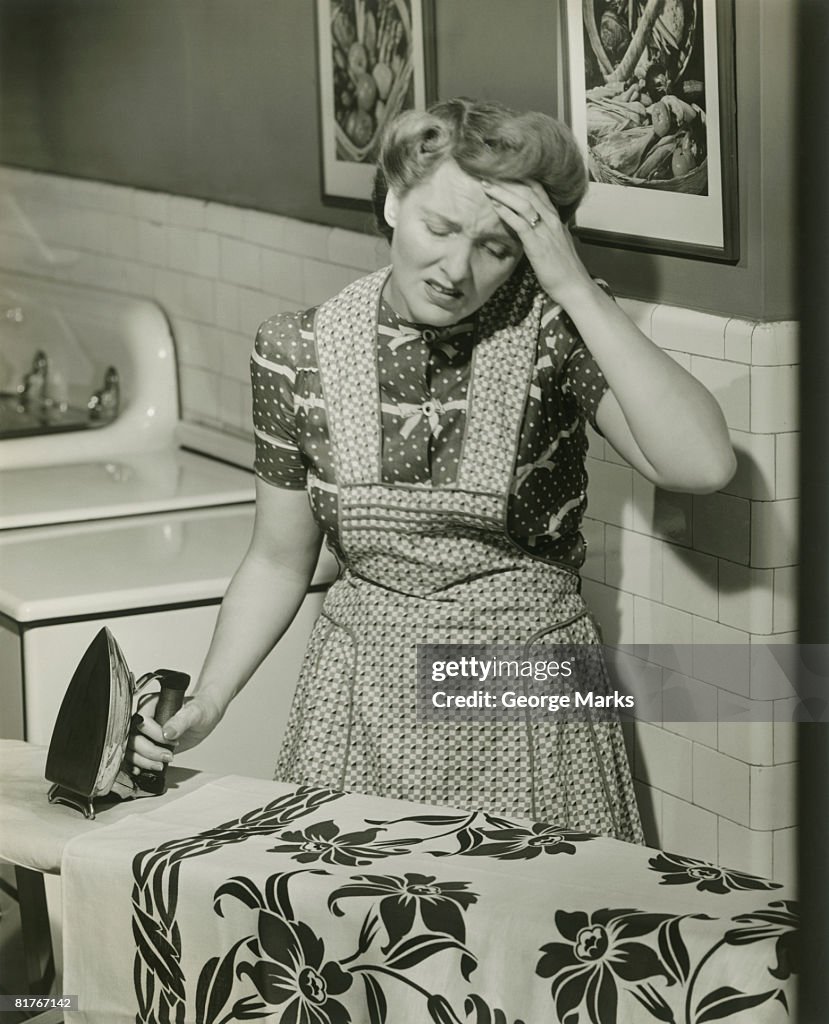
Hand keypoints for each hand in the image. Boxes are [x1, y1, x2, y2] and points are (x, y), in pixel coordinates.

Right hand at [124, 691, 223, 772]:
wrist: (205, 716)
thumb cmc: (201, 708)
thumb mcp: (195, 712)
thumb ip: (181, 721)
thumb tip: (167, 732)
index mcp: (151, 704)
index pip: (141, 722)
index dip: (154, 735)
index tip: (171, 740)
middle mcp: (144, 718)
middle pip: (132, 738)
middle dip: (149, 751)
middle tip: (167, 756)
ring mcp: (144, 732)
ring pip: (131, 749)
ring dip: (143, 761)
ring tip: (160, 765)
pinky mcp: (147, 744)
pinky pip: (135, 756)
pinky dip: (138, 765)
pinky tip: (145, 769)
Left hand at [481, 180, 593, 306]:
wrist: (574, 285)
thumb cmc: (564, 268)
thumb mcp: (557, 242)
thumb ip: (547, 230)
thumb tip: (535, 224)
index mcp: (555, 217)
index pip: (538, 189)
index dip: (520, 178)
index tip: (502, 172)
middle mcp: (551, 219)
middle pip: (528, 190)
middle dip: (507, 180)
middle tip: (488, 173)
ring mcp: (545, 230)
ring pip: (523, 203)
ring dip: (503, 192)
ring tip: (486, 185)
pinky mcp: (537, 244)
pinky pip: (520, 223)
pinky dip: (506, 212)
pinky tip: (494, 205)